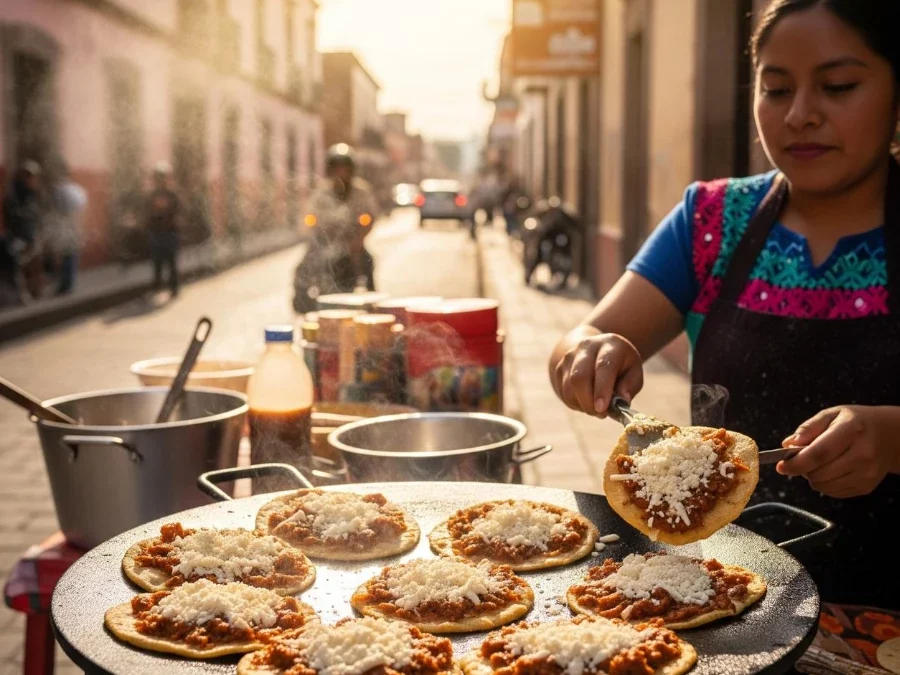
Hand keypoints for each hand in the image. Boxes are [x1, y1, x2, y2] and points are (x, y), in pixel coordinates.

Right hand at [551, 330, 642, 416]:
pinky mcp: (559, 367)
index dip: (602, 389)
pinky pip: (563, 392)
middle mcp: (587, 346)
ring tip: (596, 407)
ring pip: (569, 388)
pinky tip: (586, 401)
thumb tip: (621, 401)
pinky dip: (575, 403)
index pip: (603, 366)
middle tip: (601, 414)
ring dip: (582, 405)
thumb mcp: (634, 371)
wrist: (596, 350)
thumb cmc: (621, 365)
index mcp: (610, 344)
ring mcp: (569, 356)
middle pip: (579, 377)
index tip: (602, 409)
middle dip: (588, 402)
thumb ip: (630, 386)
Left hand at [778, 406, 899, 497]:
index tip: (781, 465)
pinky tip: (832, 470)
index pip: (819, 453)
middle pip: (819, 473)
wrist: (890, 436)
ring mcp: (866, 473)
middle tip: (803, 458)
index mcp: (851, 430)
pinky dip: (825, 484)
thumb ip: (808, 428)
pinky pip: (833, 493)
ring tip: (820, 463)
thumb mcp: (831, 415)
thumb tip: (788, 445)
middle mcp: (862, 454)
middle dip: (802, 469)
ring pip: (824, 487)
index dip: (796, 463)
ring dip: (813, 477)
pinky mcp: (866, 487)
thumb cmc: (856, 423)